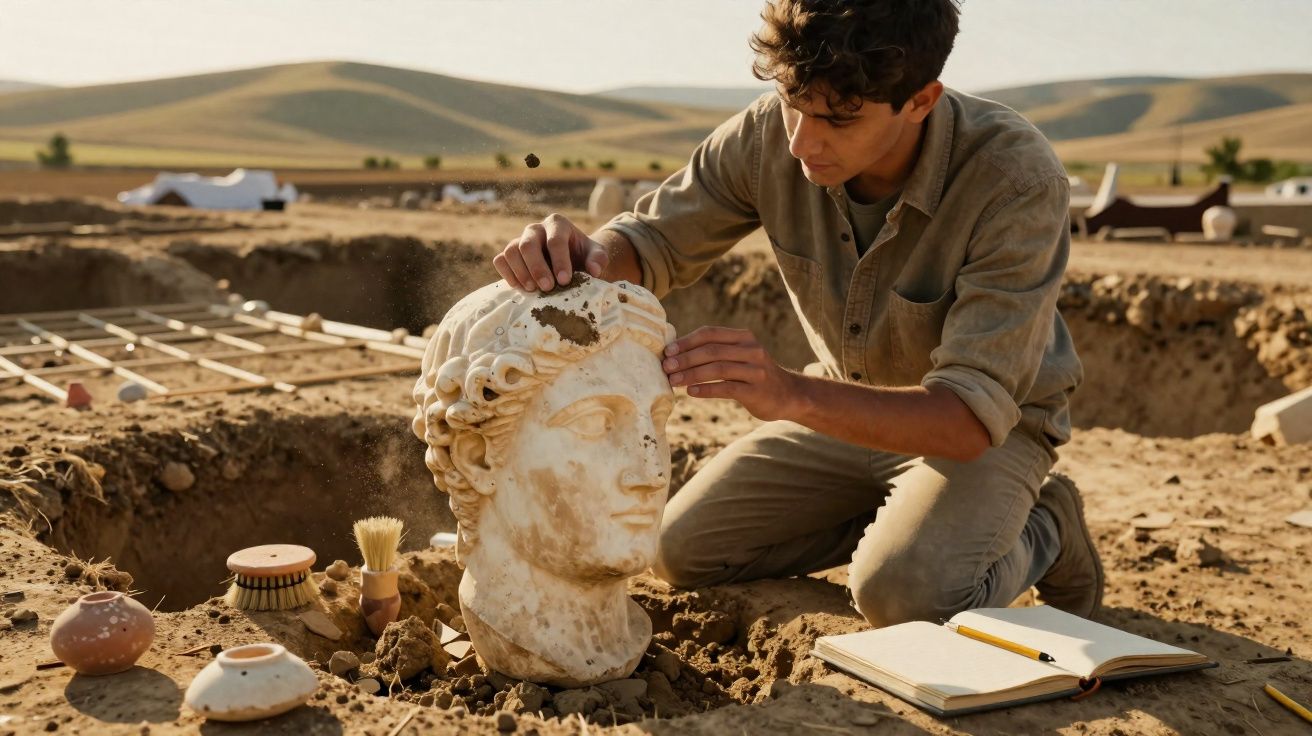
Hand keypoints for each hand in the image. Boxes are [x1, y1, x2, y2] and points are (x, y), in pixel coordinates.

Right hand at [492, 213, 608, 291]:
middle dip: (537, 267)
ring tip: (533, 290)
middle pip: (528, 244)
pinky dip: (507, 273)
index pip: (555, 240)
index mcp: (557, 224)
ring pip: (511, 250)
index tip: (565, 280)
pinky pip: (500, 259)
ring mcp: (520, 240)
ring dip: (520, 272)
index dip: (559, 261)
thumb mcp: (597, 255)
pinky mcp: (510, 254)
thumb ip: (599, 259)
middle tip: (547, 288)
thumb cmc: (584, 256)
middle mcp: (536, 229)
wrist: (572, 262)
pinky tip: (520, 287)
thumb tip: (593, 270)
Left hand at [662, 326, 804, 421]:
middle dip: (685, 359)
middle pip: (711, 350)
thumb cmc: (753, 374)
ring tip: (673, 381)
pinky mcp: (756, 391)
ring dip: (691, 375)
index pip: (710, 333)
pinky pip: (727, 388)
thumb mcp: (740, 356)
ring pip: (717, 369)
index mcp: (743, 337)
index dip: (686, 341)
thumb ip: (716, 351)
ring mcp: (756, 370)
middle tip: (665, 367)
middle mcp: (751, 350)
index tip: (667, 351)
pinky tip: (691, 392)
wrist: (788, 395)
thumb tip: (676, 353)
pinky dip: (706, 389)